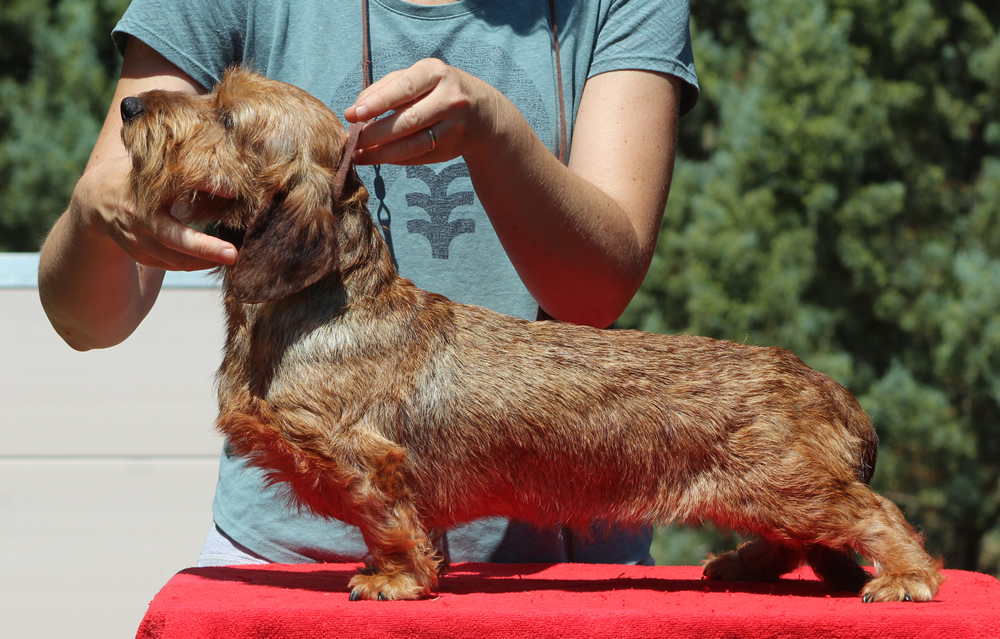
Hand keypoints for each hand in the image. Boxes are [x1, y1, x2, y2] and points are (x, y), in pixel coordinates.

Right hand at [76, 155, 236, 270]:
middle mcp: (137, 221)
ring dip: (207, 260)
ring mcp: (138, 243)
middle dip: (204, 248)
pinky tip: (218, 258)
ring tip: (236, 256)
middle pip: (173, 238)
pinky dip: (198, 263)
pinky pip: (175, 265)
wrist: (97, 200)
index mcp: (142, 191)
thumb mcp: (157, 168)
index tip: (233, 190)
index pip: (175, 189)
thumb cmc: (139, 177)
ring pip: (177, 259)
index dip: (204, 186)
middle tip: (234, 253)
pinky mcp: (143, 257)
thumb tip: (232, 189)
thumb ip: (190, 174)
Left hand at [344, 58, 504, 164]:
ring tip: (357, 155)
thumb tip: (353, 112)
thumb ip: (384, 89)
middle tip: (351, 140)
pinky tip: (375, 158)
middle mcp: (449, 100)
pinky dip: (393, 159)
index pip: (405, 88)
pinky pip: (417, 157)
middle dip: (375, 133)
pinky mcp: (450, 149)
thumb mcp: (417, 78)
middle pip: (408, 121)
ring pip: (413, 145)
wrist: (482, 112)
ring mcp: (453, 127)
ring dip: (381, 153)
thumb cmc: (437, 89)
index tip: (354, 115)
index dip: (378, 102)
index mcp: (436, 74)